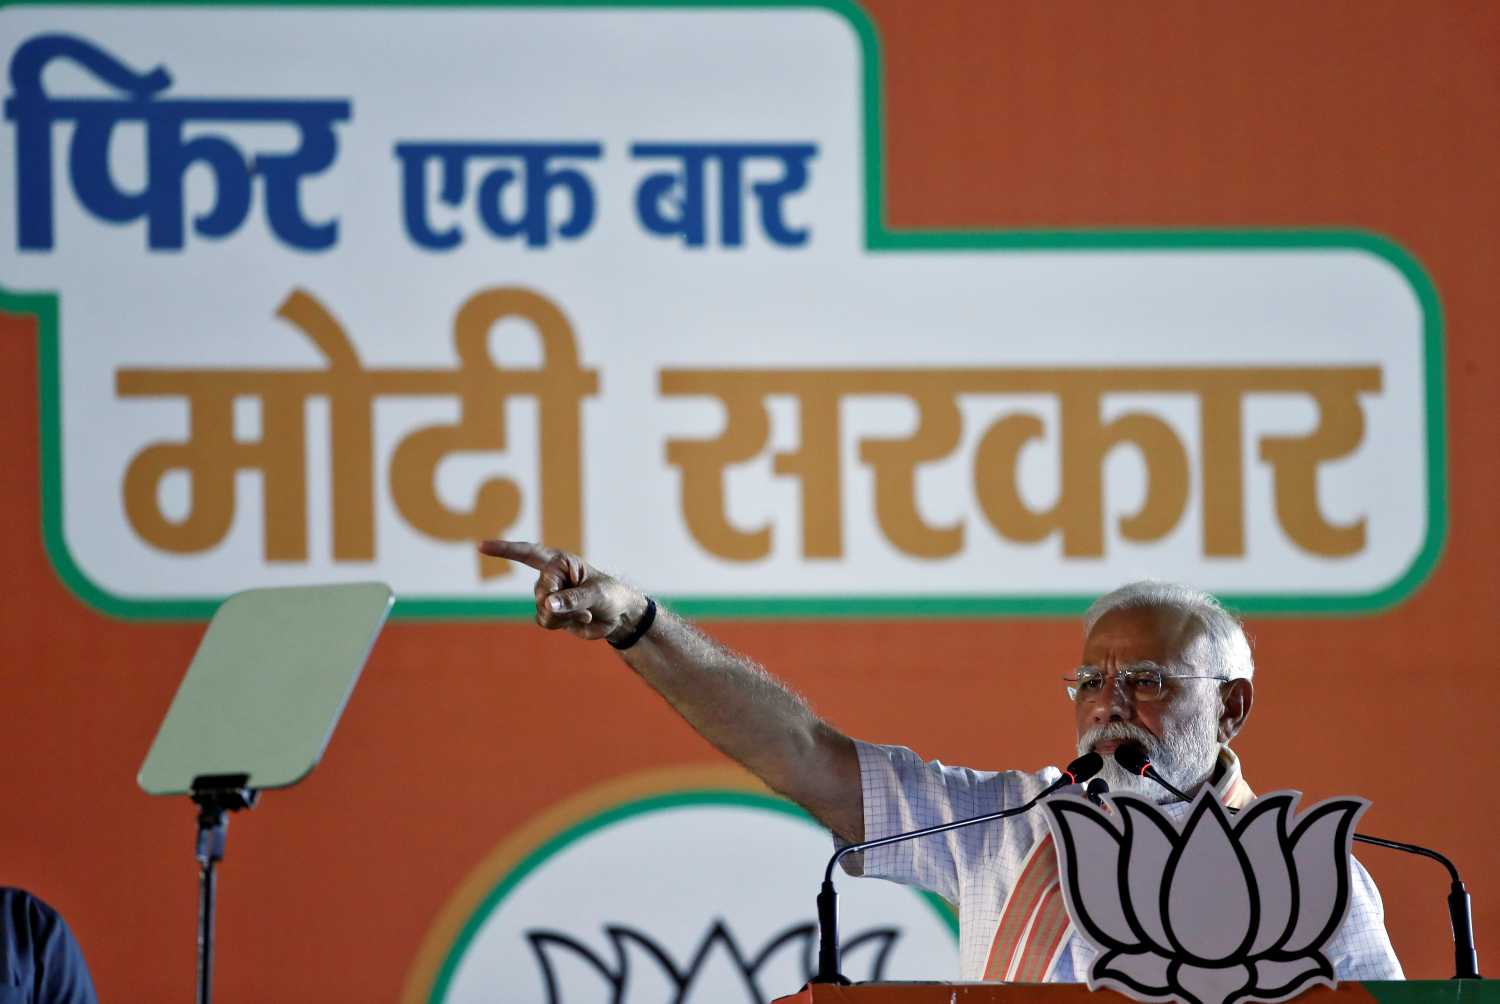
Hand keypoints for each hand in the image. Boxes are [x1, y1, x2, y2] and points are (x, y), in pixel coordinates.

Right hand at [477, 539, 646, 642]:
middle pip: (540, 593)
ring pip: (542, 610)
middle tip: (583, 604)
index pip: (527, 553)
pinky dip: (564, 623)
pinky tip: (581, 618)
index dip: (503, 549)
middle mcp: (550, 576)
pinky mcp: (550, 613)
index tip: (481, 546)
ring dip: (565, 615)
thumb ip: (572, 599)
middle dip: (561, 603)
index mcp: (559, 561)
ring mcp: (548, 596)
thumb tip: (547, 604)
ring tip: (585, 611)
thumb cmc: (610, 594)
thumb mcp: (596, 594)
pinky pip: (546, 622)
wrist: (617, 614)